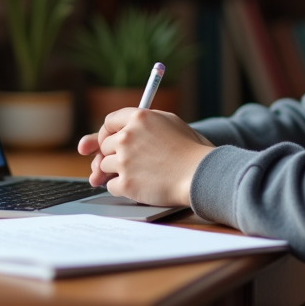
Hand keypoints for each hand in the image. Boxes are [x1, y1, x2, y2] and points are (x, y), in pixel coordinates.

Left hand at [77, 108, 213, 206]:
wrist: (200, 174)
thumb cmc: (190, 150)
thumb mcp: (170, 122)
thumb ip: (145, 121)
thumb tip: (129, 125)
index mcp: (138, 118)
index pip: (109, 121)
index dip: (108, 132)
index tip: (111, 140)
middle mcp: (127, 136)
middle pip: (105, 145)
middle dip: (114, 153)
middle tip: (129, 161)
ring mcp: (124, 160)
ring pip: (105, 166)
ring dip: (117, 171)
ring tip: (139, 173)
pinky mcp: (125, 183)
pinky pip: (111, 185)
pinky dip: (121, 188)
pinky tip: (138, 185)